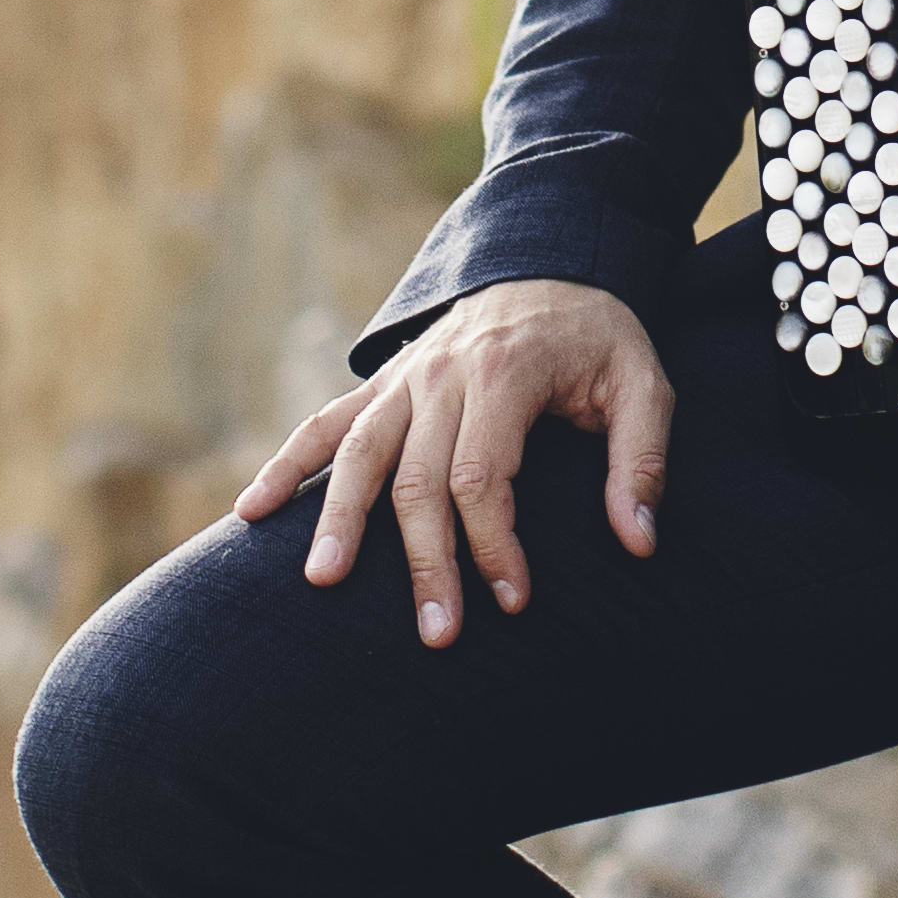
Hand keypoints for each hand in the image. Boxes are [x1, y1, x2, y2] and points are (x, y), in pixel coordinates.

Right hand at [232, 280, 671, 645]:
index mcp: (505, 374)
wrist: (555, 262)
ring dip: (339, 520)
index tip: (512, 601)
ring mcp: (404, 377)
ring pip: (359, 453)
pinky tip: (253, 511)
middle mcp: (442, 373)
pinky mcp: (384, 383)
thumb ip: (642, 460)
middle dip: (425, 562)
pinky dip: (287, 464)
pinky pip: (325, 423)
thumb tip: (639, 540)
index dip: (494, 545)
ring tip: (322, 582)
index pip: (482, 477)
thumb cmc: (600, 336)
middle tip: (436, 635)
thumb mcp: (644, 384)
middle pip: (417, 479)